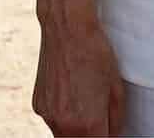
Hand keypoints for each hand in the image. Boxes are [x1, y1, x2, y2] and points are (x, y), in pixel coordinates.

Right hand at [33, 1, 124, 135]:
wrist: (67, 26)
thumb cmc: (95, 52)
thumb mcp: (116, 87)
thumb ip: (116, 119)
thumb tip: (113, 134)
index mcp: (88, 124)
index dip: (107, 137)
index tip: (108, 128)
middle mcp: (64, 125)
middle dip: (91, 135)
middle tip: (98, 113)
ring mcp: (47, 116)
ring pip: (63, 135)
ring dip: (75, 127)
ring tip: (83, 97)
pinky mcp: (37, 105)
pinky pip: (52, 119)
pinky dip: (61, 113)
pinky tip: (69, 89)